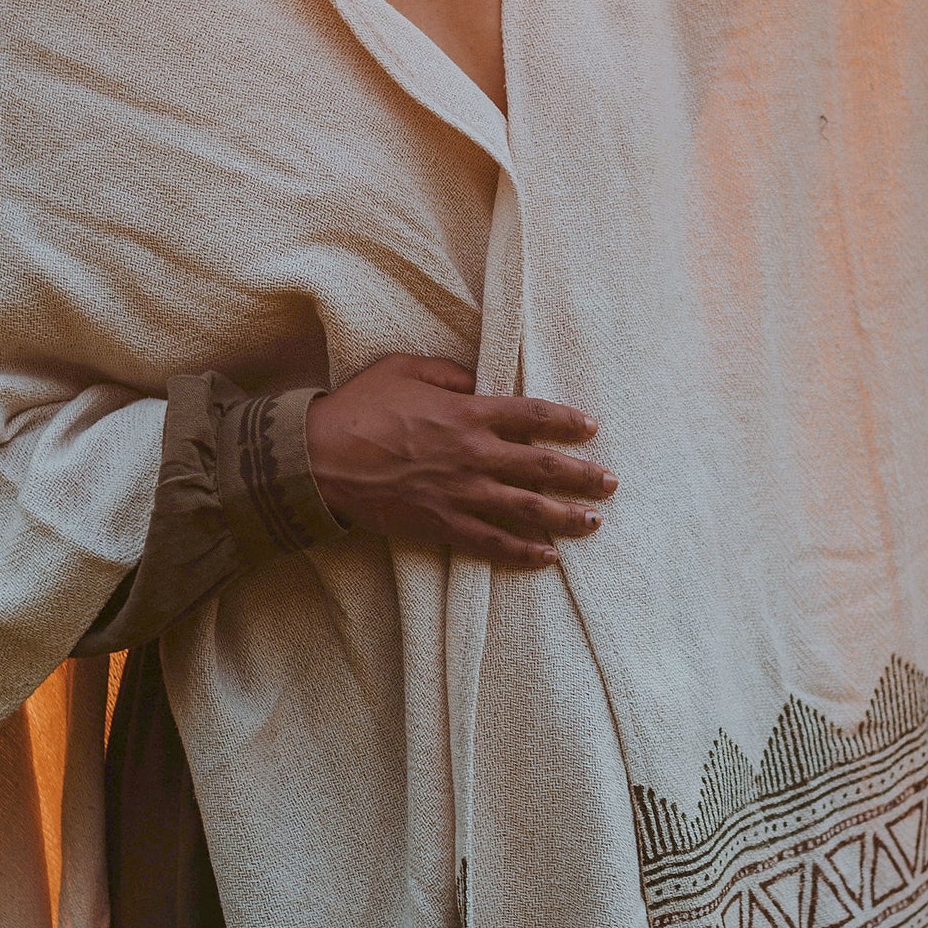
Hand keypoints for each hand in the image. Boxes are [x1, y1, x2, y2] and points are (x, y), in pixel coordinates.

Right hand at [305, 354, 615, 569]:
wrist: (317, 459)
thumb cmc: (358, 408)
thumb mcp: (404, 369)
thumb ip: (448, 372)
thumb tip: (478, 378)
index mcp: (467, 412)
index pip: (532, 416)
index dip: (566, 421)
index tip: (591, 428)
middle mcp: (473, 454)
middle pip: (542, 467)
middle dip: (582, 476)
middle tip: (610, 483)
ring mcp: (460, 493)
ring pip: (526, 508)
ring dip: (565, 516)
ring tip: (593, 522)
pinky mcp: (441, 525)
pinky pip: (491, 542)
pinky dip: (522, 551)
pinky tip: (548, 557)